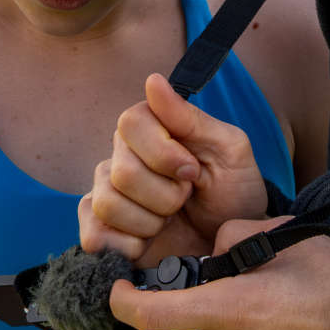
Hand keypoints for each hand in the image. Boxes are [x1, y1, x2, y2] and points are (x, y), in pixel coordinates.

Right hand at [79, 73, 268, 262]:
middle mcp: (121, 157)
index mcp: (150, 128)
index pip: (130, 122)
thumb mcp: (229, 150)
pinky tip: (149, 242)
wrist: (235, 249)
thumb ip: (190, 118)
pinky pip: (95, 236)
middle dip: (167, 195)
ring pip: (108, 203)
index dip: (163, 153)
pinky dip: (130, 245)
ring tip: (169, 220)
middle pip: (122, 171)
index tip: (192, 170)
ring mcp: (107, 195)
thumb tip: (153, 80)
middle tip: (186, 198)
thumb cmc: (234, 193)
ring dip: (151, 222)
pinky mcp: (102, 234)